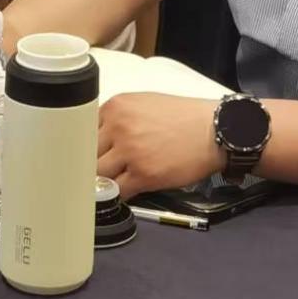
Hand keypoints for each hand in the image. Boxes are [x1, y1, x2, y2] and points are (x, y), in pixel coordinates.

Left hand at [97, 93, 224, 198]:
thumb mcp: (144, 103)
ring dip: (103, 181)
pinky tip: (123, 191)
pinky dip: (117, 195)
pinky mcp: (143, 175)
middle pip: (86, 153)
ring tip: (109, 183)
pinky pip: (117, 191)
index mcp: (116, 106)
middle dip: (91, 163)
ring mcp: (130, 152)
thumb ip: (118, 117)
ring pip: (98, 175)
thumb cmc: (182, 116)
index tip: (86, 154)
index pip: (83, 129)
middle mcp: (119, 127)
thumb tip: (99, 136)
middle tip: (96, 171)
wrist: (215, 130)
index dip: (85, 144)